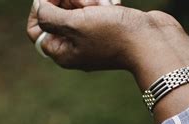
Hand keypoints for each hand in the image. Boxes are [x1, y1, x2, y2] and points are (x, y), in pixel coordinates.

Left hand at [27, 1, 188, 122]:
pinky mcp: (108, 27)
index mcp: (63, 53)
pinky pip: (95, 8)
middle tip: (82, 0)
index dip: (41, 8)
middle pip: (56, 14)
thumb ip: (49, 16)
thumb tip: (39, 7)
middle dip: (68, 0)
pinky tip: (114, 5)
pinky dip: (102, 2)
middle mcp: (75, 48)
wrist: (151, 41)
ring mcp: (92, 38)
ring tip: (103, 5)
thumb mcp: (74, 24)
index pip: (36, 30)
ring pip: (76, 7)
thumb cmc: (114, 35)